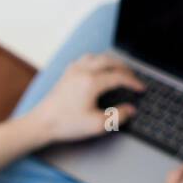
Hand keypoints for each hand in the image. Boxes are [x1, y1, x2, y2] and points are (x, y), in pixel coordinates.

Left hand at [26, 53, 145, 142]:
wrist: (42, 123)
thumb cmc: (66, 124)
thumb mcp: (97, 125)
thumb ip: (117, 116)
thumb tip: (130, 110)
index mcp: (91, 82)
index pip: (119, 77)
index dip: (133, 82)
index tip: (141, 88)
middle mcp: (82, 71)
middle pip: (110, 61)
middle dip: (125, 68)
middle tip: (133, 77)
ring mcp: (73, 70)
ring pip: (97, 56)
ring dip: (111, 61)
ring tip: (119, 70)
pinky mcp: (66, 73)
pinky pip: (85, 59)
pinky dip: (96, 61)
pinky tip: (97, 68)